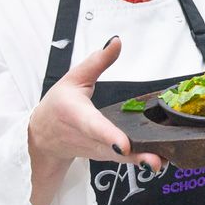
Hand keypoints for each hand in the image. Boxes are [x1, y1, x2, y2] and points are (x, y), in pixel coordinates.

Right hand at [29, 36, 164, 173]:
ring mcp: (96, 150)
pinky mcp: (104, 156)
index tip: (122, 144)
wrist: (42, 137)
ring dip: (141, 161)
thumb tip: (116, 42)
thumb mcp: (73, 78)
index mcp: (76, 115)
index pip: (93, 126)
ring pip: (119, 158)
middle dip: (133, 155)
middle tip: (155, 160)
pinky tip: (160, 160)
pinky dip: (140, 161)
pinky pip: (123, 160)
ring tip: (162, 162)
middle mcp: (87, 137)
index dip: (108, 135)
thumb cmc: (57, 106)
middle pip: (111, 148)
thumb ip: (97, 61)